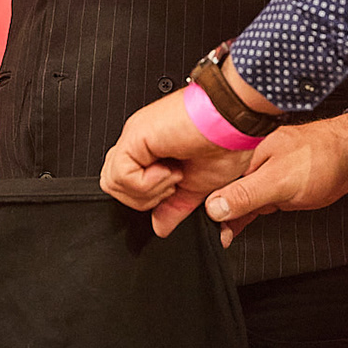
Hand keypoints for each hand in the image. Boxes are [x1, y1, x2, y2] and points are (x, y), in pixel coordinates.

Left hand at [100, 86, 252, 236]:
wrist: (234, 120)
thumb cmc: (227, 143)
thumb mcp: (200, 187)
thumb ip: (175, 207)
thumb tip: (161, 226)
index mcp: (151, 152)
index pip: (125, 184)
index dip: (147, 198)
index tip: (175, 191)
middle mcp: (139, 143)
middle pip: (114, 187)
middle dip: (144, 198)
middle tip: (174, 182)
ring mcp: (134, 139)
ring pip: (113, 184)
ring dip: (148, 190)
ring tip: (174, 174)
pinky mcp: (134, 136)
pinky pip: (122, 175)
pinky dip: (148, 183)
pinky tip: (171, 170)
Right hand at [202, 114, 347, 247]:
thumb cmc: (321, 161)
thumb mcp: (279, 182)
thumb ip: (247, 194)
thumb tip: (214, 208)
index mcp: (249, 157)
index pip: (222, 186)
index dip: (214, 209)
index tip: (213, 232)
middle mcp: (256, 163)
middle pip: (231, 192)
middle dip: (222, 215)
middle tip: (220, 238)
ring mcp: (269, 172)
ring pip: (245, 198)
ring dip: (236, 216)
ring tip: (226, 236)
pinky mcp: (281, 182)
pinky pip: (259, 199)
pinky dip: (250, 212)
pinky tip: (240, 225)